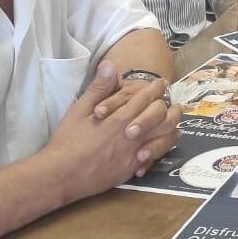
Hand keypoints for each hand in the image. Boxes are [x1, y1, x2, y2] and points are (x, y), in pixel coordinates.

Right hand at [41, 62, 180, 201]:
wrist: (62, 173)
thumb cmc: (68, 140)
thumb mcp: (79, 110)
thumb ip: (98, 88)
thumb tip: (111, 65)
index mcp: (120, 116)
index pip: (146, 97)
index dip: (156, 88)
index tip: (161, 83)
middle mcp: (133, 133)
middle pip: (162, 115)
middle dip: (170, 106)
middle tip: (174, 103)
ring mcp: (135, 152)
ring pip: (165, 136)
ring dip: (173, 126)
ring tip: (175, 122)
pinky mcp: (132, 168)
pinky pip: (156, 157)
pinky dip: (163, 148)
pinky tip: (163, 144)